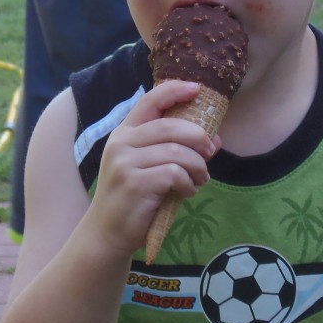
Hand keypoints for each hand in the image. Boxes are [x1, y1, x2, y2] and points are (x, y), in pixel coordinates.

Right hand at [90, 80, 217, 256]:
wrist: (107, 233)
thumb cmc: (133, 198)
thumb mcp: (149, 167)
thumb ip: (176, 149)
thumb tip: (215, 139)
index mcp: (124, 133)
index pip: (150, 101)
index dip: (175, 91)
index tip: (197, 89)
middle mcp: (121, 143)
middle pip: (171, 126)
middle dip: (199, 138)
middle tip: (210, 153)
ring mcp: (125, 163)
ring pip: (178, 152)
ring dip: (198, 166)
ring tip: (200, 179)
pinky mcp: (134, 184)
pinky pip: (174, 174)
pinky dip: (188, 183)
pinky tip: (187, 192)